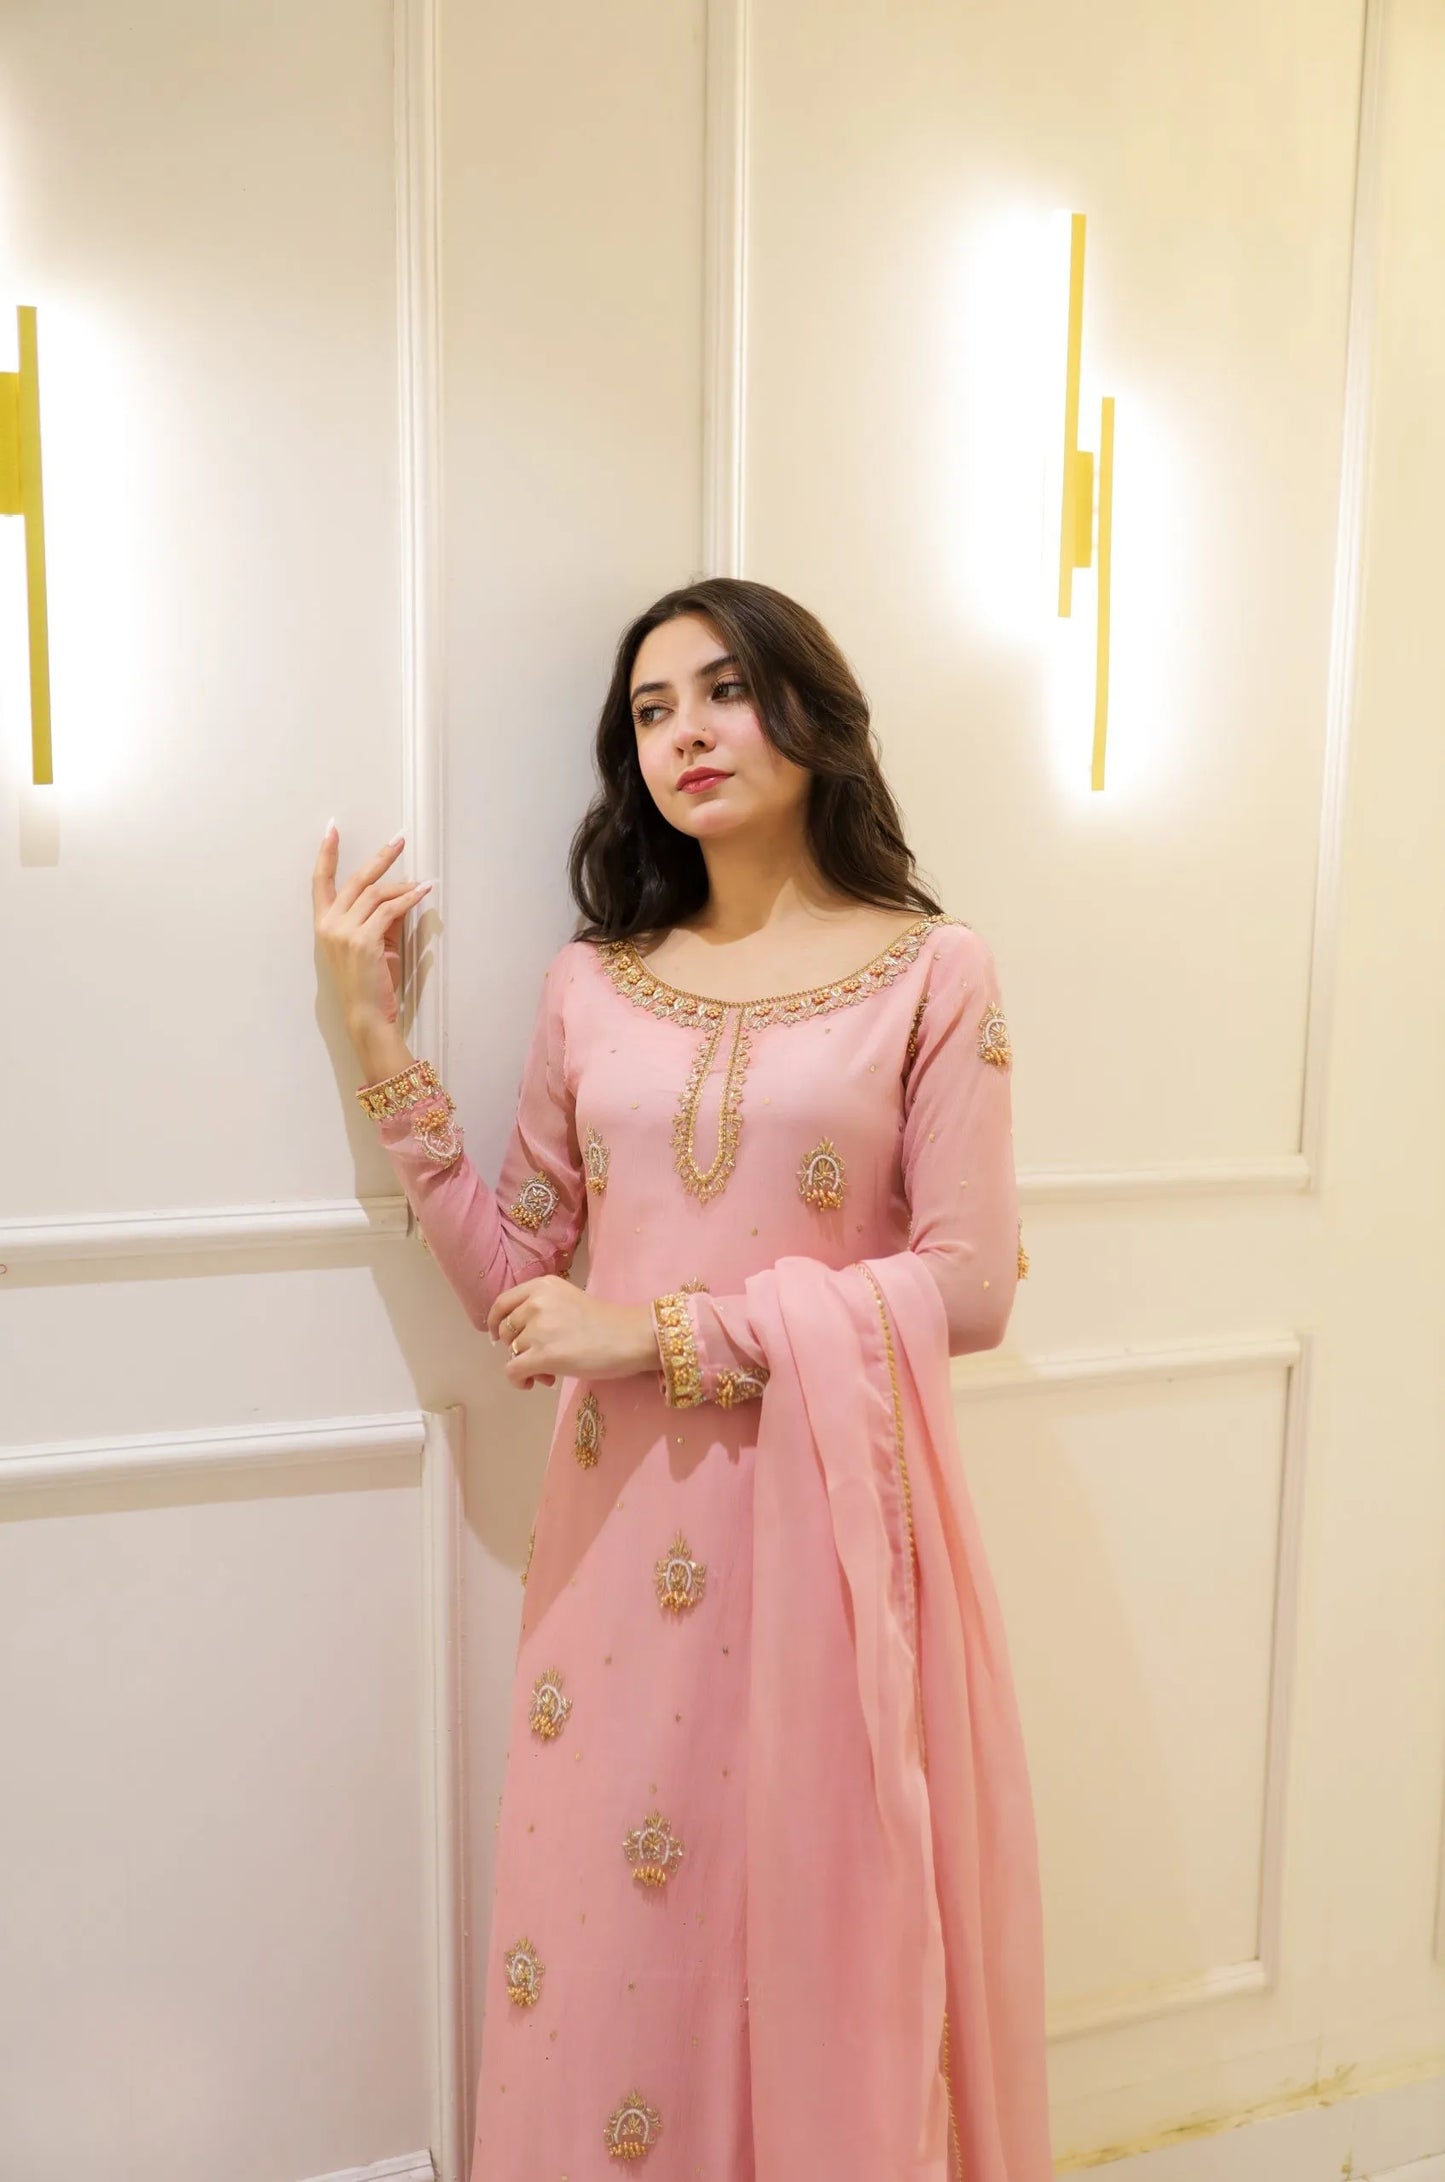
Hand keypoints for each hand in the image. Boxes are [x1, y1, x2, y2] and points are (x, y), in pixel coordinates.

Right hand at [312, 824, 431, 1034]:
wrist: (367, 1014)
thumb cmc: (369, 982)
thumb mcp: (372, 943)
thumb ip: (380, 918)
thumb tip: (400, 893)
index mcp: (324, 924)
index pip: (320, 881)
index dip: (326, 854)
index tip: (331, 830)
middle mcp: (330, 924)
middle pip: (356, 879)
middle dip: (380, 857)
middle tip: (398, 841)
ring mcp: (344, 931)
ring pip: (376, 894)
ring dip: (403, 885)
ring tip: (422, 883)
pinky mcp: (364, 940)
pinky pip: (390, 910)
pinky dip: (409, 899)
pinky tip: (422, 892)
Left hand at [486, 1276, 658, 1391]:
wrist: (631, 1337)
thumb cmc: (605, 1322)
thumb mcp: (568, 1300)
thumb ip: (541, 1309)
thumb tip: (516, 1340)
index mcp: (542, 1286)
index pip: (502, 1303)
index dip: (496, 1323)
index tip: (500, 1337)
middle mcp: (536, 1302)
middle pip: (505, 1330)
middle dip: (516, 1348)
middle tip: (538, 1359)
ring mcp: (539, 1329)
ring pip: (511, 1352)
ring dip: (524, 1365)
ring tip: (547, 1372)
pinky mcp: (544, 1355)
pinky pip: (513, 1371)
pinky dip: (519, 1381)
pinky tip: (533, 1383)